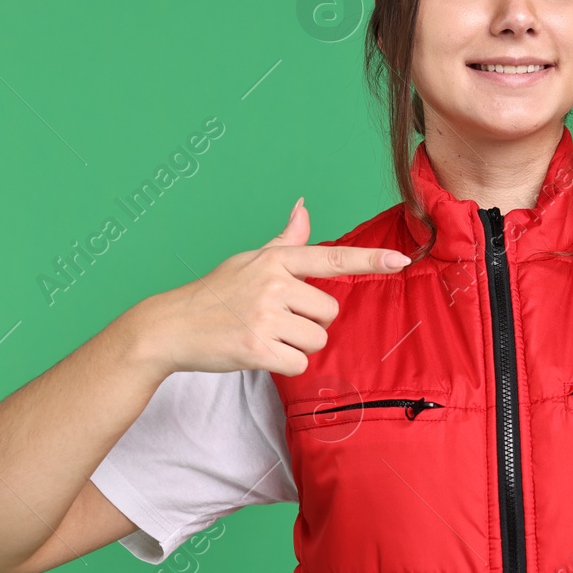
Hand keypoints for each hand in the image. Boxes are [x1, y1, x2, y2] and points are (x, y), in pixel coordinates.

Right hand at [129, 198, 410, 377]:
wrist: (170, 326)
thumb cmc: (213, 294)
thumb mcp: (248, 260)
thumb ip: (285, 241)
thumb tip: (304, 207)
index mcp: (276, 260)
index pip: (331, 257)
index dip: (370, 260)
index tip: (402, 260)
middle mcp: (274, 283)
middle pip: (329, 313)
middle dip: (308, 323)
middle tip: (273, 320)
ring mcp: (265, 315)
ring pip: (317, 341)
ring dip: (296, 346)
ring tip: (263, 335)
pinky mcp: (258, 347)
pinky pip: (299, 364)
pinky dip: (283, 365)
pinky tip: (258, 353)